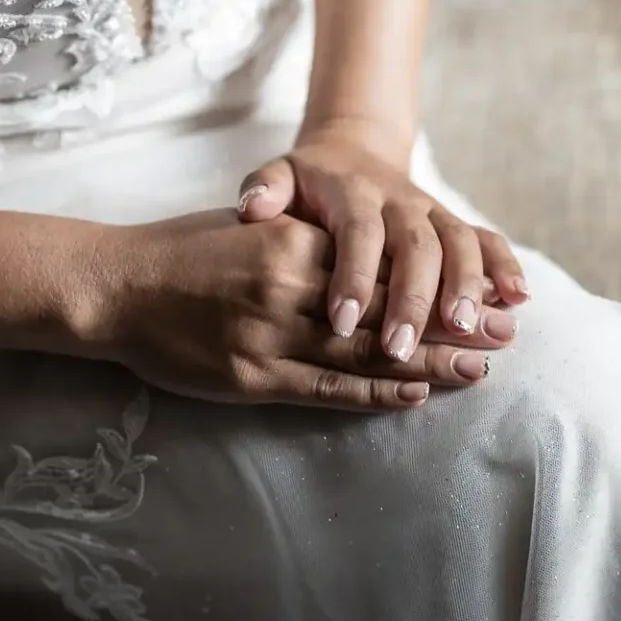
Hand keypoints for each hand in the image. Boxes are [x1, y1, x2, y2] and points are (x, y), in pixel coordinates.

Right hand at [88, 211, 517, 410]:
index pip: (383, 265)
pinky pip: (326, 389)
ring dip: (429, 362)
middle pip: (389, 310)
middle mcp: (289, 288)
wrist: (115, 287)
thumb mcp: (250, 226)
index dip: (438, 280)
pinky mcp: (254, 379)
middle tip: (505, 332)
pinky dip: (375, 393)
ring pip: (367, 353)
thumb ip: (304, 239)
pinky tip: (417, 395)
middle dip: (452, 323)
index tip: (484, 287)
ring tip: (480, 367)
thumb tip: (358, 253)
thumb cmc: (180, 251)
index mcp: (293, 245)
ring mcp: (271, 336)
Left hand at [236, 127, 527, 359]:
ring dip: (467, 286)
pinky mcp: (456, 223)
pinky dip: (507, 265)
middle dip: (412, 298)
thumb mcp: (281, 176)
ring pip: (460, 243)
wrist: (354, 150)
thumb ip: (266, 189)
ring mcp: (434, 212)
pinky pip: (489, 240)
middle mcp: (401, 201)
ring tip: (465, 330)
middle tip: (401, 349)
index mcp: (355, 193)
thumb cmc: (309, 181)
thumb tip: (251, 208)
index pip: (357, 234)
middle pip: (416, 246)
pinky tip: (518, 299)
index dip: (353, 277)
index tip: (341, 323)